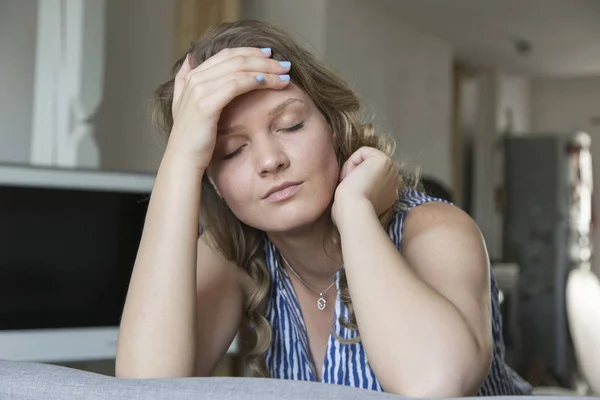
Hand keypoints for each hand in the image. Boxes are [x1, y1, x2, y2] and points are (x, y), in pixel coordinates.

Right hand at [165, 47, 291, 169]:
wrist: (183, 160)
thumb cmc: (193, 138)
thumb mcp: (183, 104)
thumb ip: (184, 81)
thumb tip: (189, 58)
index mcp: (194, 76)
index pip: (227, 54)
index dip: (251, 52)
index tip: (271, 56)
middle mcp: (195, 78)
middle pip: (236, 59)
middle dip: (264, 60)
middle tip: (285, 64)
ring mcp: (199, 90)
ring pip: (239, 69)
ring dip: (265, 70)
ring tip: (285, 75)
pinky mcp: (206, 104)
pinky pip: (236, 85)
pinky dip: (254, 80)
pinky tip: (269, 82)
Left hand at [332, 147, 400, 225]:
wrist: (353, 212)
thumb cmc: (348, 213)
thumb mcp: (357, 202)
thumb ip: (358, 192)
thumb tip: (348, 184)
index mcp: (389, 193)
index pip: (369, 179)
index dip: (355, 184)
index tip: (350, 196)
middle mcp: (394, 181)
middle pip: (366, 167)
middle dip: (354, 175)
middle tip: (349, 190)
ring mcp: (391, 170)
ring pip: (364, 160)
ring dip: (352, 170)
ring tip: (350, 185)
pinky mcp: (383, 160)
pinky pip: (362, 152)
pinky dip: (351, 162)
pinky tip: (351, 177)